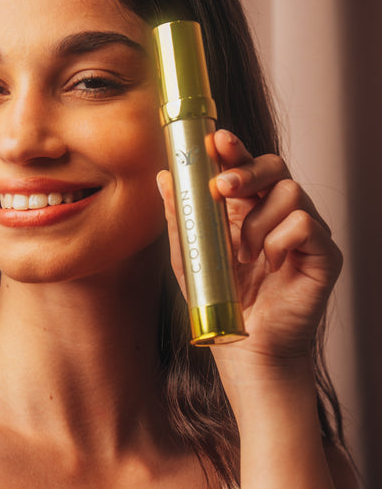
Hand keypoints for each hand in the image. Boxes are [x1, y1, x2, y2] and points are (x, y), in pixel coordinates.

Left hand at [157, 130, 342, 362]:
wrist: (245, 348)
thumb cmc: (222, 302)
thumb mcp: (191, 255)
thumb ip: (181, 216)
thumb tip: (164, 176)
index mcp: (249, 209)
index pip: (246, 166)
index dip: (234, 149)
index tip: (216, 141)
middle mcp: (280, 214)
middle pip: (276, 166)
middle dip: (247, 169)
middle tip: (223, 187)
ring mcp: (304, 232)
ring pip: (290, 192)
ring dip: (257, 222)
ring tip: (243, 255)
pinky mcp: (324, 254)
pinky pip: (305, 225)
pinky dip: (279, 241)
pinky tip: (269, 264)